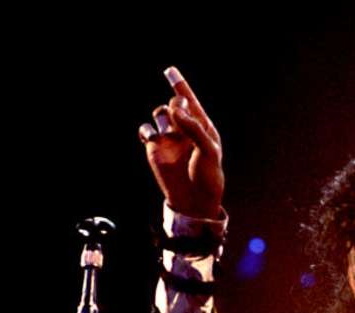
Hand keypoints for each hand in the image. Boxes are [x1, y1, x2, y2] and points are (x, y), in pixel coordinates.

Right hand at [138, 66, 224, 218]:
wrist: (194, 200)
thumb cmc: (207, 176)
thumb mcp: (208, 150)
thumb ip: (193, 127)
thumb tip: (173, 109)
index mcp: (202, 126)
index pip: (190, 101)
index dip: (180, 85)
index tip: (169, 70)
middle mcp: (184, 129)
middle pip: (174, 104)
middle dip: (176, 106)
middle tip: (179, 118)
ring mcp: (169, 138)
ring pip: (159, 113)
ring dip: (162, 115)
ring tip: (169, 130)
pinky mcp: (155, 148)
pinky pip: (146, 130)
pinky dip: (146, 130)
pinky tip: (152, 137)